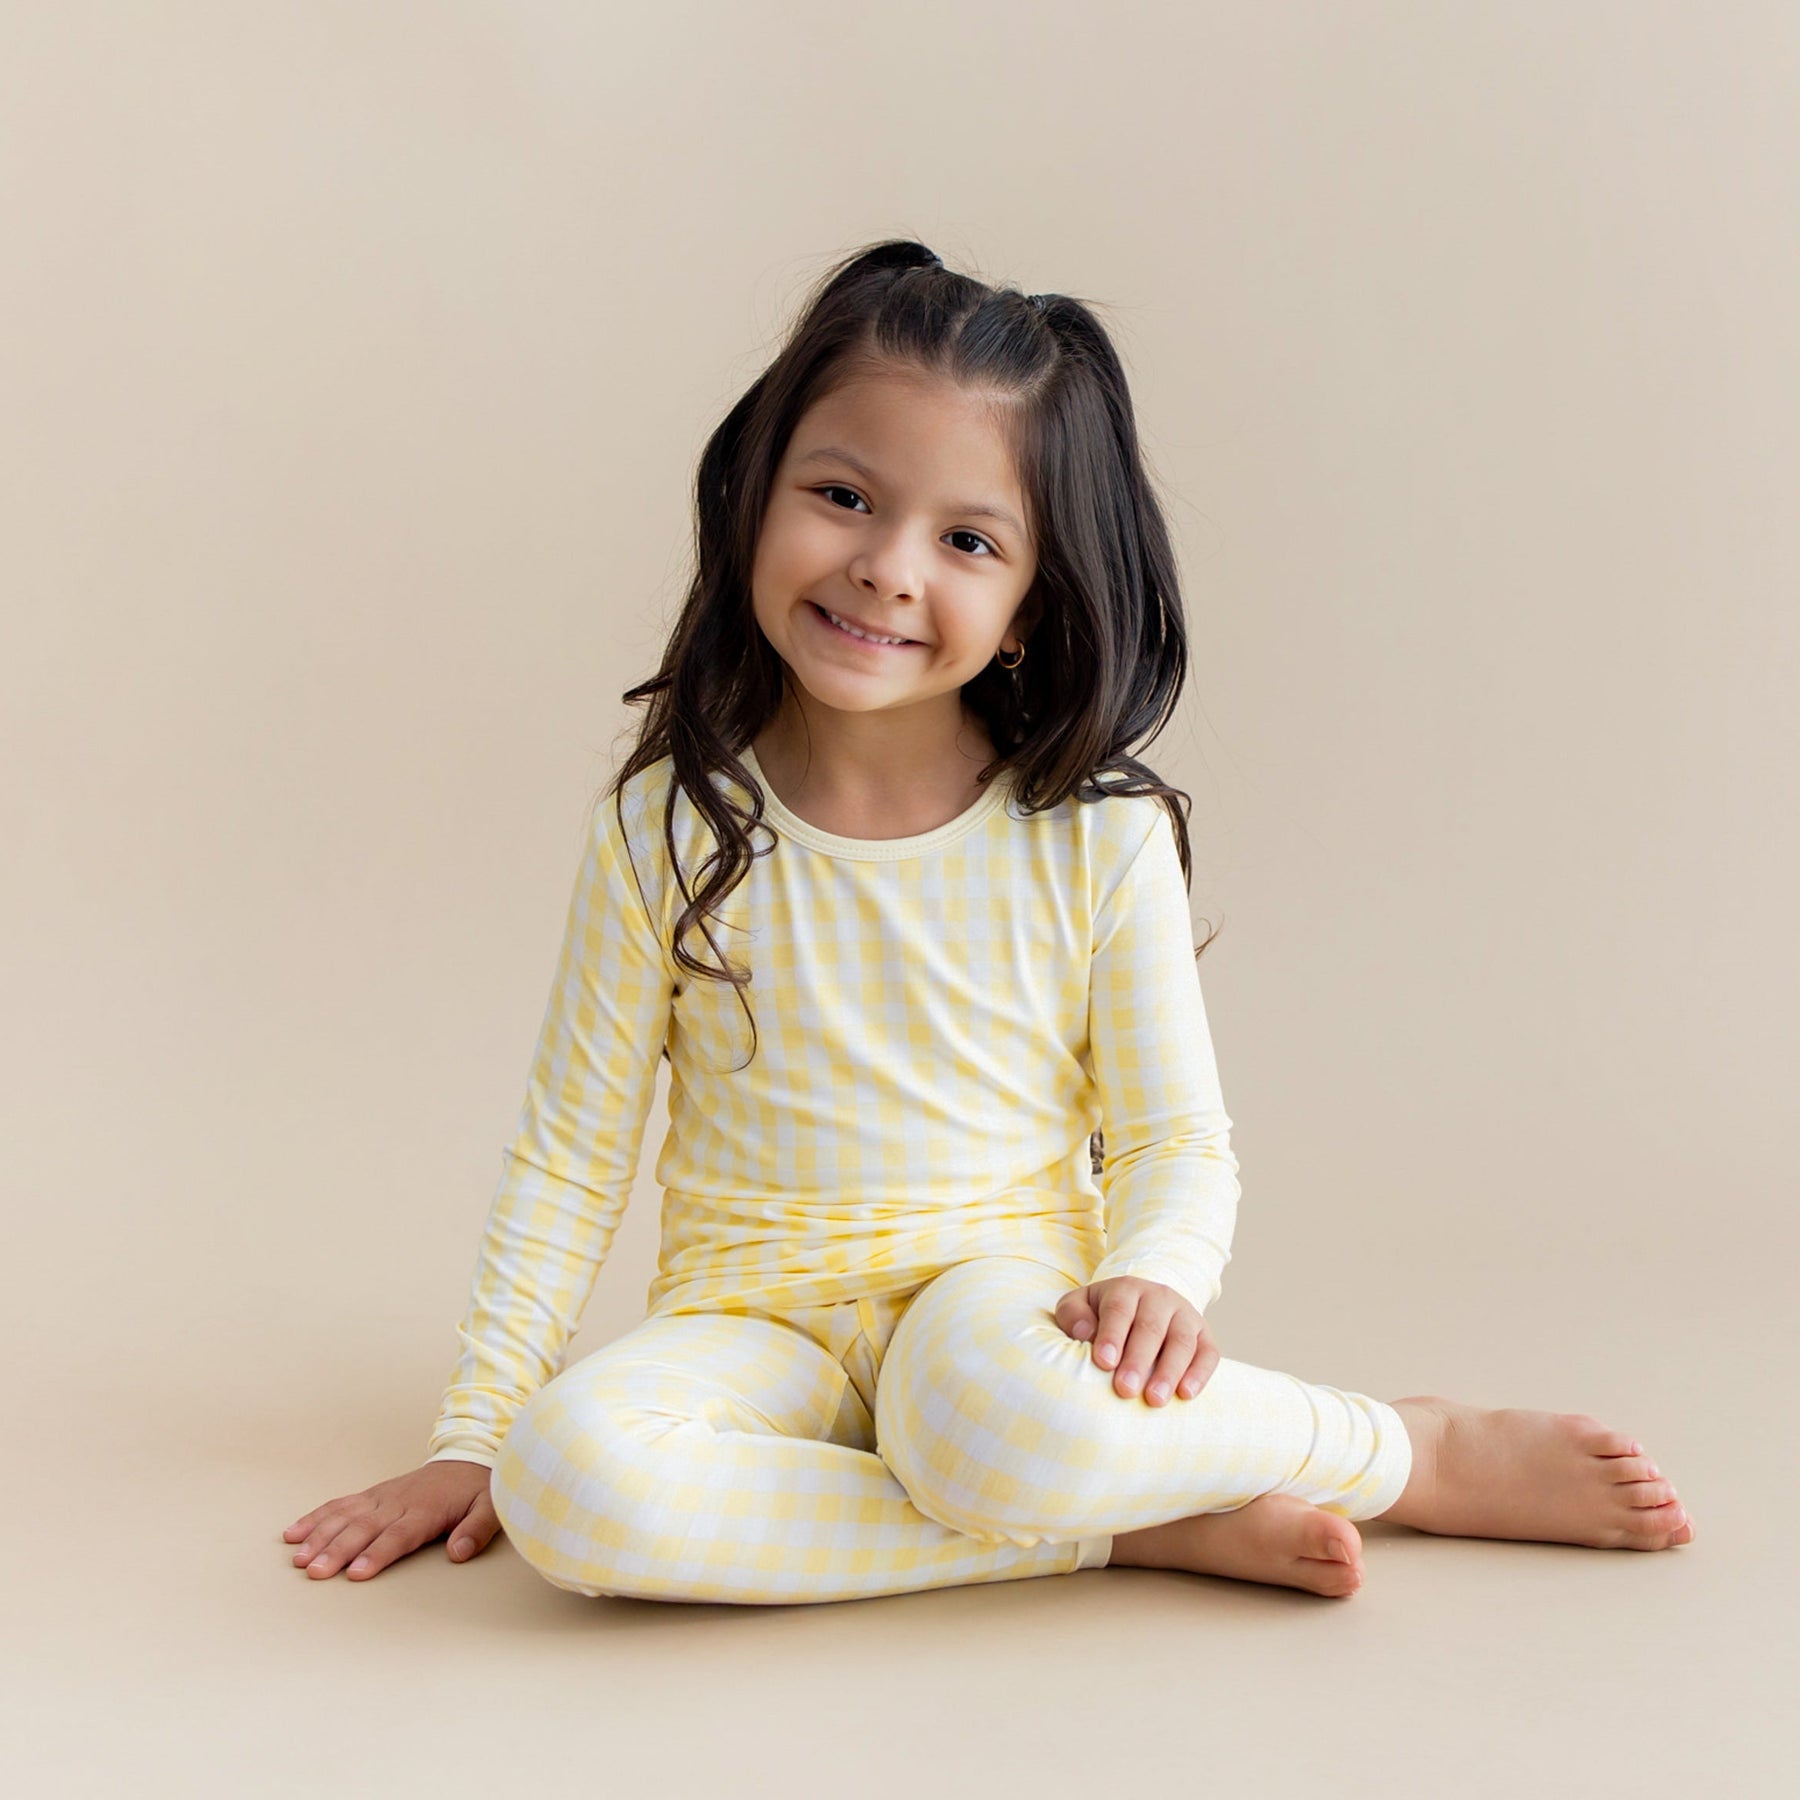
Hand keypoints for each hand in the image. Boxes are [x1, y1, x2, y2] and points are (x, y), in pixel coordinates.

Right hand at [283, 1459, 499, 1579]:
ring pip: (345, 1517)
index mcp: (425, 1510)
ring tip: (298, 1558)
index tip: (356, 1573)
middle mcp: (398, 1503)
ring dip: (320, 1536)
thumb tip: (459, 1553)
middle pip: (363, 1529)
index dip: (377, 1554)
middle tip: (314, 1571)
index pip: (398, 1535)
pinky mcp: (372, 1494)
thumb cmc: (477, 1489)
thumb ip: (476, 1530)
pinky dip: (316, 1518)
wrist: (468, 1456)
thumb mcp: (490, 1506)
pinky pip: (340, 1505)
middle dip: (337, 1550)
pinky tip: (294, 1533)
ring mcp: (381, 1497)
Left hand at [1054, 1277, 1219, 1405]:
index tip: (1104, 1362)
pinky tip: (1186, 1394)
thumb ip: (1073, 1315)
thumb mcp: (1081, 1305)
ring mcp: (1185, 1315)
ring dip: (1169, 1371)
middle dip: (1138, 1360)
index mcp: (1126, 1289)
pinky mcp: (1204, 1335)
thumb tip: (1083, 1333)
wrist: (1144, 1303)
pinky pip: (1208, 1353)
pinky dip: (1200, 1374)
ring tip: (1154, 1400)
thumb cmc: (1103, 1313)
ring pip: (1181, 1341)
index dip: (1112, 1335)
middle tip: (1125, 1389)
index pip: (1119, 1310)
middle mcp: (1159, 1298)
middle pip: (1151, 1327)